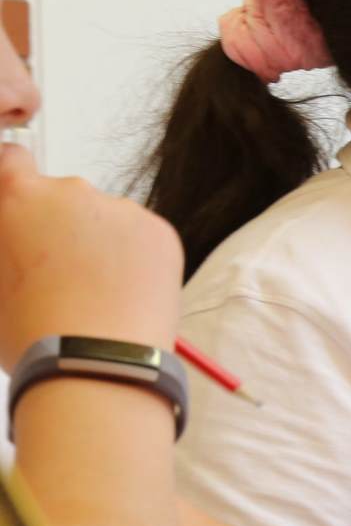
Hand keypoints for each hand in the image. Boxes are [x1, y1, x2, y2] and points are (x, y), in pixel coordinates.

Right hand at [0, 145, 183, 368]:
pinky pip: (140, 236)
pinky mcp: (160, 231)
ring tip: (93, 293)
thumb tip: (15, 238)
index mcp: (19, 199)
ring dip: (98, 243)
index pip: (11, 161)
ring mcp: (122, 209)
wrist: (97, 363)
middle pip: (62, 198)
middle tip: (57, 273)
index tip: (18, 204)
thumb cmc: (33, 332)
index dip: (13, 180)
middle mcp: (73, 192)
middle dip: (58, 226)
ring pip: (104, 219)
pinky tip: (122, 294)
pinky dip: (133, 257)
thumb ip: (6, 243)